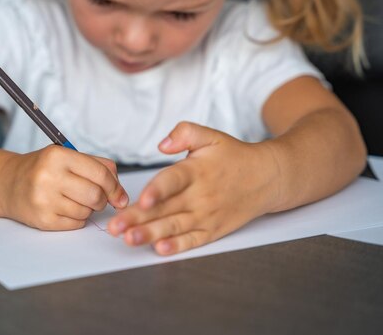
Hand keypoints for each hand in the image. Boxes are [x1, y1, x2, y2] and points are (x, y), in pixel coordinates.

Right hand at [0, 145, 128, 229]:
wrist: (8, 184)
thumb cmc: (43, 169)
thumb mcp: (67, 156)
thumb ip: (99, 167)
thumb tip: (122, 195)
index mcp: (58, 156)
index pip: (101, 174)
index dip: (115, 187)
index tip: (120, 196)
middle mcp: (49, 176)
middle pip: (96, 196)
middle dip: (102, 200)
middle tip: (96, 198)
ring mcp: (44, 200)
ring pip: (87, 212)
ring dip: (88, 209)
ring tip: (74, 200)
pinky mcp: (42, 220)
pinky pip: (76, 224)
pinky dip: (77, 219)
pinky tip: (64, 208)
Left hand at [107, 122, 280, 254]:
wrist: (267, 177)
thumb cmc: (234, 156)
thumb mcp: (211, 136)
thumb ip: (185, 133)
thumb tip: (162, 143)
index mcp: (197, 171)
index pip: (173, 181)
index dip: (157, 191)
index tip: (142, 199)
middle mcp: (200, 195)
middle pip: (166, 208)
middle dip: (138, 219)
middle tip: (115, 227)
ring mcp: (207, 215)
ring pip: (174, 227)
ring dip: (150, 235)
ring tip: (129, 239)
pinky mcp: (212, 229)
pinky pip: (192, 240)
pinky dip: (177, 246)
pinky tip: (160, 250)